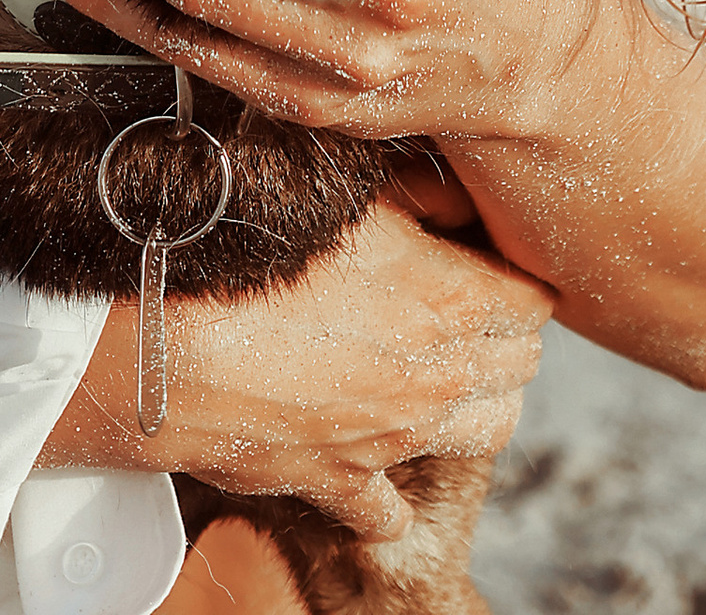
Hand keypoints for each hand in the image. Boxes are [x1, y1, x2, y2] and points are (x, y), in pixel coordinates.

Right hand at [39, 193, 552, 539]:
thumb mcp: (351, 194)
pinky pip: (391, 511)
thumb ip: (424, 197)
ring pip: (487, 434)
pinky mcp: (341, 483)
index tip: (492, 258)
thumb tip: (461, 202)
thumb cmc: (252, 253)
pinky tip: (372, 450)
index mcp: (454, 304)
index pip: (537, 300)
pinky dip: (391, 488)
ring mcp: (394, 440)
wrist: (168, 341)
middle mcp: (439, 380)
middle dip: (508, 335)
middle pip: (523, 367)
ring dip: (476, 402)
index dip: (518, 274)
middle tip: (471, 305)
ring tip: (443, 370)